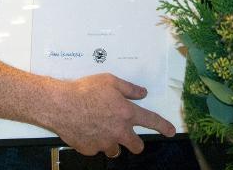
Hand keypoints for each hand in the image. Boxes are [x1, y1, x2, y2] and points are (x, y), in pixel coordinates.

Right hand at [50, 73, 175, 156]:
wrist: (61, 104)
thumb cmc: (84, 90)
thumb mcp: (110, 81)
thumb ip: (129, 88)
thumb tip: (142, 92)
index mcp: (126, 113)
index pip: (151, 121)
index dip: (163, 126)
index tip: (171, 131)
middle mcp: (118, 131)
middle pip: (136, 145)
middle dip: (135, 142)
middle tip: (128, 135)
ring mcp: (104, 143)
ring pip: (115, 150)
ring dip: (112, 142)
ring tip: (101, 129)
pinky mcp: (90, 149)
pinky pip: (96, 149)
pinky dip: (94, 142)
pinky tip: (86, 129)